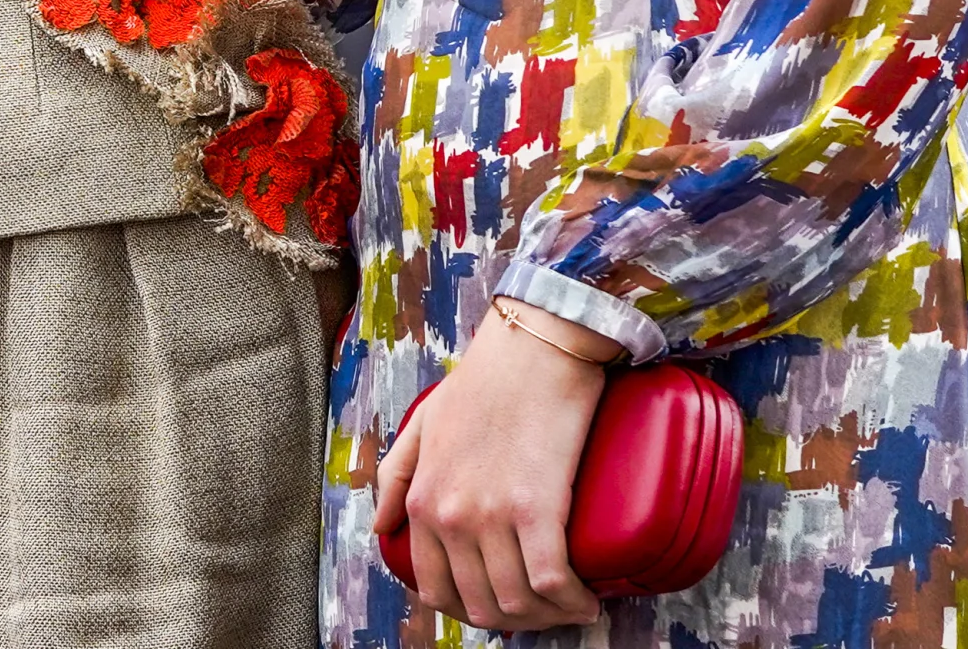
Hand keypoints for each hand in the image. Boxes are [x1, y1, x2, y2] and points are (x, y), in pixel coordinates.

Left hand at [370, 300, 610, 633]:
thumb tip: (380, 524)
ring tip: (570, 606)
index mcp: (423, 499)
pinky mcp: (537, 509)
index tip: (502, 603)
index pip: (435, 587)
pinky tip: (587, 599)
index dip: (471, 609)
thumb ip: (396, 475)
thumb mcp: (423, 424)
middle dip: (516, 621)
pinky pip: (552, 583)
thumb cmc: (485, 381)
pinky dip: (573, 603)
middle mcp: (449, 514)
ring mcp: (491, 514)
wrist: (533, 347)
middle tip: (544, 610)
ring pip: (518, 603)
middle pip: (480, 605)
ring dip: (549, 618)